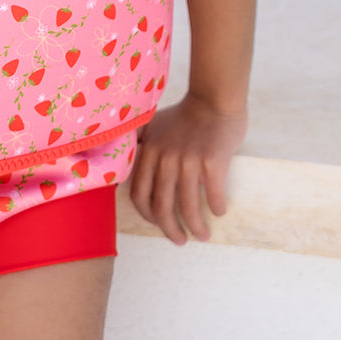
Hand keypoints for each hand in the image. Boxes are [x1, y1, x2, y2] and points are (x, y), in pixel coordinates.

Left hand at [128, 93, 246, 244]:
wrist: (214, 99)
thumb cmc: (185, 115)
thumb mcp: (153, 126)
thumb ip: (139, 144)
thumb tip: (122, 166)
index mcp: (149, 152)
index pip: (139, 194)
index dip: (147, 215)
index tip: (158, 224)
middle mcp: (165, 158)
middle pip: (161, 206)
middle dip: (170, 229)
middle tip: (180, 240)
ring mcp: (188, 160)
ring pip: (187, 206)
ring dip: (195, 226)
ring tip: (202, 234)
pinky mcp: (211, 161)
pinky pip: (212, 194)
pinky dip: (215, 207)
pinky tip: (218, 211)